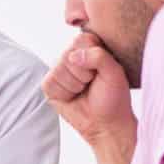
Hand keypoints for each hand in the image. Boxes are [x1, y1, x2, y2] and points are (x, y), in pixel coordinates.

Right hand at [41, 31, 136, 149]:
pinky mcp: (49, 85)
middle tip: (92, 84)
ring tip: (83, 91)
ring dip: (74, 85)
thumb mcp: (114, 72)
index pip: (81, 39)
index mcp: (89, 48)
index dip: (91, 57)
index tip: (100, 71)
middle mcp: (72, 56)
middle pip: (67, 55)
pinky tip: (73, 97)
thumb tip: (73, 57)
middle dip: (83, 74)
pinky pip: (49, 83)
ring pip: (58, 70)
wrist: (105, 123)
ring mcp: (59, 71)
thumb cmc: (113, 97)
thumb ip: (99, 56)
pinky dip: (63, 94)